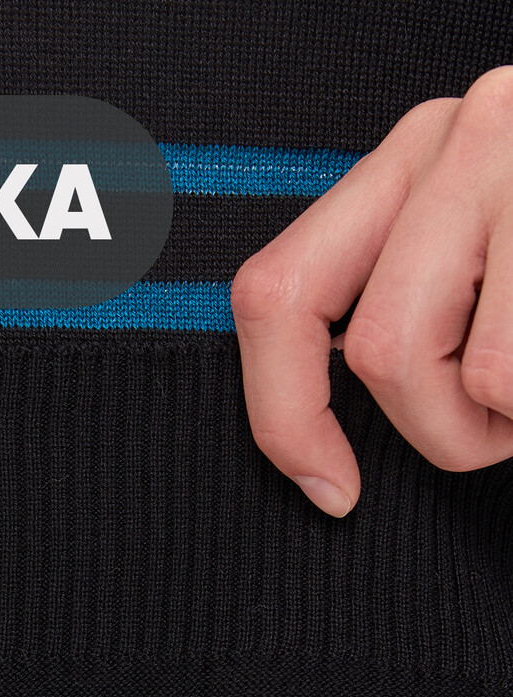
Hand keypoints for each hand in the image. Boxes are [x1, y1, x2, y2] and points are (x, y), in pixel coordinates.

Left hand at [230, 65, 512, 517]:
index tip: (327, 481)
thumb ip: (405, 299)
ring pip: (476, 374)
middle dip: (438, 430)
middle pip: (380, 352)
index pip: (280, 295)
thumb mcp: (479, 249)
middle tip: (495, 424)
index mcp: (409, 160)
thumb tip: (311, 431)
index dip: (284, 413)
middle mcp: (465, 141)